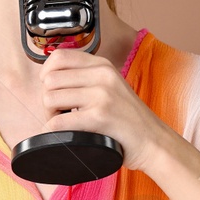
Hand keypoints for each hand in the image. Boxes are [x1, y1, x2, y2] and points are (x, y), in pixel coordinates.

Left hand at [34, 47, 173, 172]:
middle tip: (58, 113)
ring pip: (50, 99)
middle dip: (47, 99)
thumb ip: (87, 78)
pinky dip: (53, 132)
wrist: (154, 142)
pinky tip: (64, 136)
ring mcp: (102, 95)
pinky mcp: (100, 117)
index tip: (50, 88)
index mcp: (102, 65)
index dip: (46, 72)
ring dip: (50, 116)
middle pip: (50, 80)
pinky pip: (58, 122)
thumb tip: (50, 79)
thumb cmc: (129, 119)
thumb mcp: (111, 87)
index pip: (59, 56)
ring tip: (64, 123)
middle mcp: (102, 75)